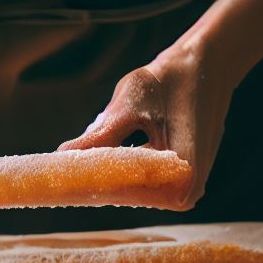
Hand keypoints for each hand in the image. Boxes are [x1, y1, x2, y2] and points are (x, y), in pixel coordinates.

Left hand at [58, 42, 233, 209]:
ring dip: (103, 173)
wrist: (207, 66)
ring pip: (130, 187)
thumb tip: (61, 156)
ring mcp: (183, 191)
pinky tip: (94, 155)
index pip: (121, 192)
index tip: (55, 180)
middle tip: (55, 169)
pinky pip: (139, 180)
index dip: (86, 184)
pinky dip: (117, 168)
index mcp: (180, 182)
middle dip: (92, 179)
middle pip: (125, 194)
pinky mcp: (177, 180)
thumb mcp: (130, 107)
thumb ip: (99, 137)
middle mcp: (185, 196)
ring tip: (69, 161)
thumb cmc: (171, 81)